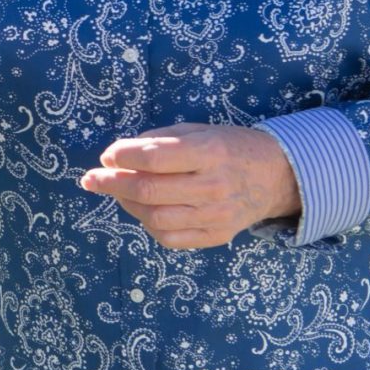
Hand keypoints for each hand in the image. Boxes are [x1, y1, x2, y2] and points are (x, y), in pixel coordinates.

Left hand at [80, 123, 301, 248]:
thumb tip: (117, 157)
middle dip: (111, 184)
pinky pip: (170, 239)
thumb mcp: (198, 130)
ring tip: (116, 192)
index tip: (108, 156)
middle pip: (150, 191)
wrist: (277, 175)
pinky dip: (147, 225)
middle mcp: (214, 186)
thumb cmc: (229, 146)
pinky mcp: (217, 236)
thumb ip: (159, 141)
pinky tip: (141, 210)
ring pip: (155, 219)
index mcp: (210, 152)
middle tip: (92, 179)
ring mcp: (217, 215)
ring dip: (126, 205)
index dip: (123, 158)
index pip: (155, 159)